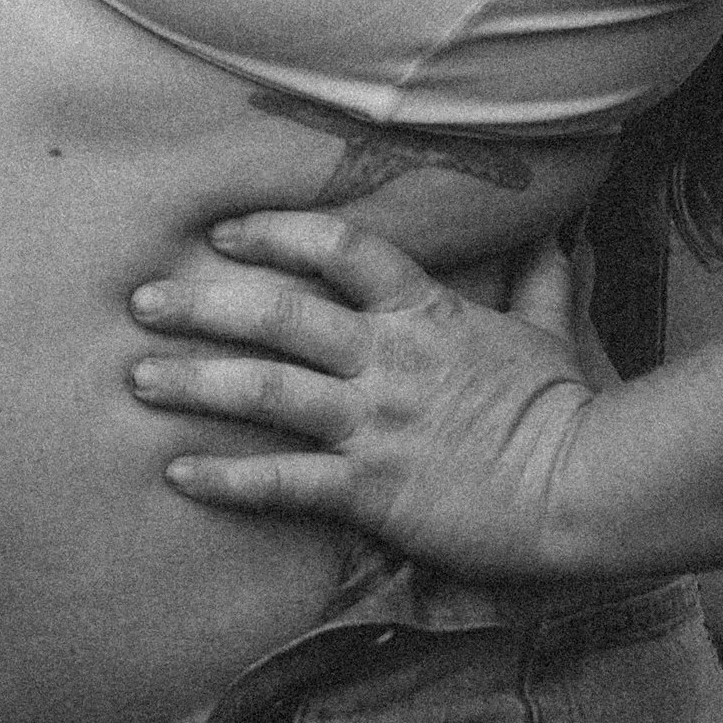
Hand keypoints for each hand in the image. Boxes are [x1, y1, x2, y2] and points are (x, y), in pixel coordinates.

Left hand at [126, 209, 623, 580]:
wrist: (584, 485)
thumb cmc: (566, 409)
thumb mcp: (548, 331)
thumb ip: (536, 282)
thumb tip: (550, 235)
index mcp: (423, 312)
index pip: (339, 249)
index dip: (276, 234)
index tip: (224, 233)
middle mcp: (387, 358)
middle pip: (277, 314)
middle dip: (202, 304)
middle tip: (141, 301)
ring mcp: (375, 422)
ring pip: (265, 390)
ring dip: (194, 382)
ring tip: (137, 378)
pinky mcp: (372, 489)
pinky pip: (284, 480)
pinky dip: (228, 476)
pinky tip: (178, 473)